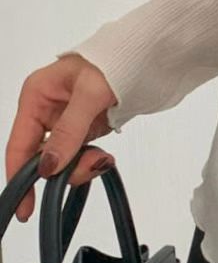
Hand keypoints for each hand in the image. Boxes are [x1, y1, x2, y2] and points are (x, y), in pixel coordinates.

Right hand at [5, 55, 117, 221]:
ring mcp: (68, 122)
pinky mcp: (87, 129)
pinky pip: (81, 156)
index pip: (19, 144)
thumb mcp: (90, 94)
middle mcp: (48, 110)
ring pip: (63, 160)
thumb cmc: (119, 60)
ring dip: (82, 166)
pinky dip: (92, 161)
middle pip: (41, 157)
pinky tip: (104, 156)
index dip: (19, 177)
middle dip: (64, 169)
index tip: (24, 206)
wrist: (152, 56)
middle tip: (92, 165)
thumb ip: (69, 131)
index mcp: (37, 95)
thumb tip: (49, 164)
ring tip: (103, 157)